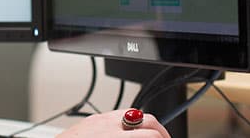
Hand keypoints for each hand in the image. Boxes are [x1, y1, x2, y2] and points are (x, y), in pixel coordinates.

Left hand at [56, 110, 170, 137]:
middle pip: (146, 119)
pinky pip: (114, 115)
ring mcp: (97, 120)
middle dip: (160, 130)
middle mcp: (106, 125)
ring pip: (131, 113)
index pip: (152, 135)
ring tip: (148, 137)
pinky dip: (126, 123)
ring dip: (144, 125)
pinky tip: (126, 134)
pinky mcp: (89, 119)